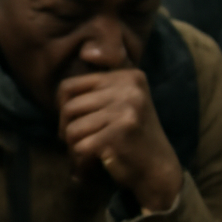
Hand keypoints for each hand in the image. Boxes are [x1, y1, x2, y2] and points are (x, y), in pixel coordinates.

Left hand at [58, 69, 182, 211]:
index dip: (63, 109)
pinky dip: (81, 162)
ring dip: (73, 148)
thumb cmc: (134, 136)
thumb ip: (108, 75)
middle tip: (79, 144)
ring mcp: (127, 110)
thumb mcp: (126, 99)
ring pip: (72, 129)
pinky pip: (80, 147)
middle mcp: (130, 88)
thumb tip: (87, 50)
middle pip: (69, 108)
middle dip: (66, 131)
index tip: (74, 123)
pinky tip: (92, 166)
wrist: (159, 171)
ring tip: (86, 155)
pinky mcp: (121, 133)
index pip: (69, 86)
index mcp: (129, 76)